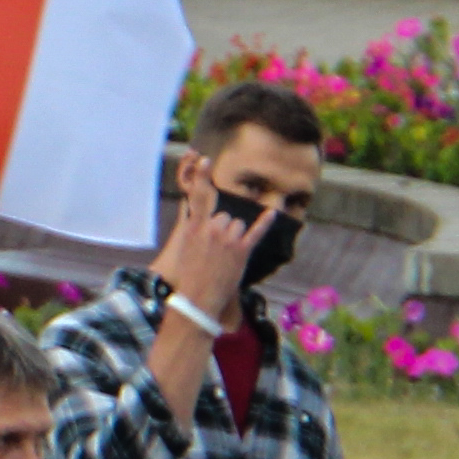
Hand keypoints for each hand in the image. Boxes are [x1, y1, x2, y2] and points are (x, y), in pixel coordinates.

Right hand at [147, 180, 274, 330]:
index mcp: (195, 227)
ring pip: (239, 224)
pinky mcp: (242, 250)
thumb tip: (197, 213)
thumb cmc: (190, 275)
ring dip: (236, 238)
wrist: (197, 299)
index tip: (204, 159)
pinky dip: (265, 222)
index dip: (200, 176)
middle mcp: (212, 228)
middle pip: (226, 216)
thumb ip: (193, 227)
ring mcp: (227, 239)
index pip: (197, 196)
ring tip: (226, 257)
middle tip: (216, 252)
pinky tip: (273, 212)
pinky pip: (256, 232)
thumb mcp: (185, 246)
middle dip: (224, 230)